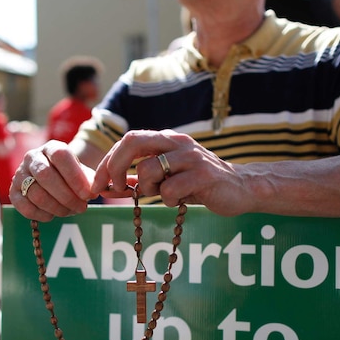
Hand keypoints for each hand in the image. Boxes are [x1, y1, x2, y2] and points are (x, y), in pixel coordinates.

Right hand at [10, 140, 97, 220]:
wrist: (52, 176)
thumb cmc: (70, 175)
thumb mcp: (82, 172)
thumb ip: (89, 180)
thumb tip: (92, 192)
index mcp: (51, 148)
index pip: (61, 156)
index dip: (75, 177)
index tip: (88, 194)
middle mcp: (32, 157)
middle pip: (46, 176)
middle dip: (67, 196)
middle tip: (81, 208)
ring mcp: (20, 174)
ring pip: (36, 194)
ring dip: (56, 207)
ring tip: (70, 211)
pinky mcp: (13, 191)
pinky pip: (25, 206)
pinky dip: (41, 214)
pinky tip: (53, 215)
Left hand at [91, 130, 250, 215]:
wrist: (241, 188)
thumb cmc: (199, 183)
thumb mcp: (167, 177)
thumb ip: (140, 178)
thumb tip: (108, 185)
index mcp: (165, 139)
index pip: (127, 140)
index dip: (108, 162)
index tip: (98, 185)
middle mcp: (176, 142)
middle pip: (132, 142)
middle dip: (116, 168)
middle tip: (118, 189)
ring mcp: (190, 157)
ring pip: (149, 169)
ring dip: (148, 189)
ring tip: (164, 194)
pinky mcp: (203, 175)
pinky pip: (169, 190)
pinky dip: (168, 200)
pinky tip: (181, 200)